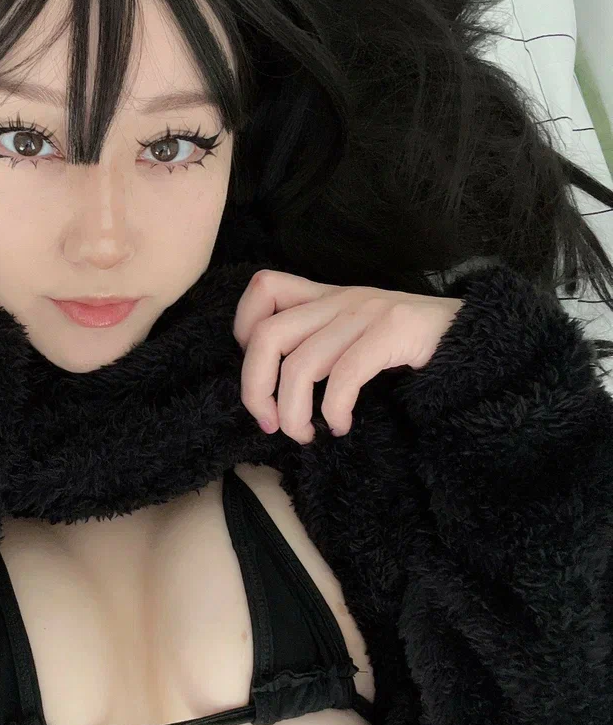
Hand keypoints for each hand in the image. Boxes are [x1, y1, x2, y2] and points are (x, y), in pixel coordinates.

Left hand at [233, 270, 463, 443]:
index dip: (244, 329)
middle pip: (266, 336)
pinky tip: (341, 426)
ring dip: (294, 413)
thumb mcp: (359, 333)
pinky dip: (334, 410)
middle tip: (269, 423)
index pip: (264, 288)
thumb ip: (322, 343)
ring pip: (301, 364)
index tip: (260, 373)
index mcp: (329, 296)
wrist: (480, 336)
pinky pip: (345, 375)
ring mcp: (368, 313)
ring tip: (307, 435)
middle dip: (255, 388)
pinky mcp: (394, 332)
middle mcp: (342, 299)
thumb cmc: (413, 346)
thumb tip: (276, 387)